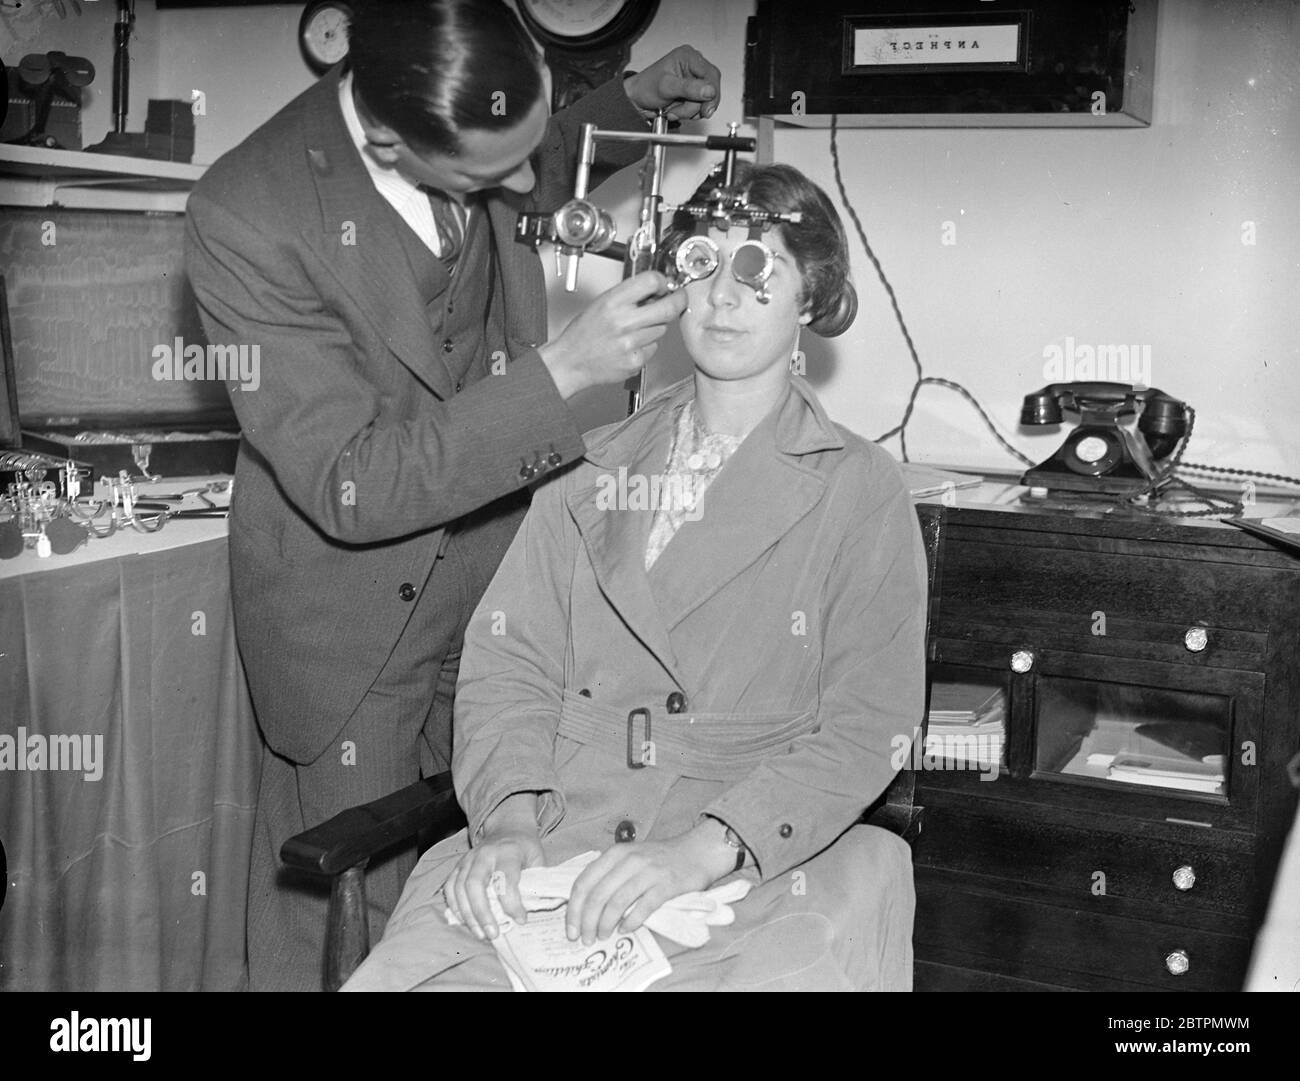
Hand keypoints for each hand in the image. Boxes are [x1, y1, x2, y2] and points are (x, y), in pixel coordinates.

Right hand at [443, 830, 544, 939]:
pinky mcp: (459, 865)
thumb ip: (534, 882)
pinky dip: (455, 906)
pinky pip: (450, 887)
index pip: (505, 879)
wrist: (508, 827)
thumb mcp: (538, 859)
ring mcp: (469, 858)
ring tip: (481, 934)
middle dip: (482, 913)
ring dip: (468, 915)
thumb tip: (532, 911)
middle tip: (493, 934)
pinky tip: (465, 922)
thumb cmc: (525, 848)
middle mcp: (485, 854)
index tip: (521, 920)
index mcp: (508, 851)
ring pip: (460, 887)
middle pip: (475, 884)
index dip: (512, 903)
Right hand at [538, 270, 685, 398]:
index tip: (666, 284)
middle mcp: (623, 322)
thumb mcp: (601, 303)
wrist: (572, 362)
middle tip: (678, 299)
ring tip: (635, 329)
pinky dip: (647, 346)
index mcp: (613, 302)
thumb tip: (656, 289)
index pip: (651, 281)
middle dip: (678, 301)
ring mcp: (631, 344)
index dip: (663, 281)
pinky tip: (631, 345)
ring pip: (662, 329)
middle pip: (669, 307)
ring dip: (656, 327)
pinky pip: (653, 348)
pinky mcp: (636, 361)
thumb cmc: (584, 333)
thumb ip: (628, 295)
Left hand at [564, 826, 734, 945]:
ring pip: (617, 902)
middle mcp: (629, 860)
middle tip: (586, 939)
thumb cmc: (659, 859)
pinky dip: (631, 922)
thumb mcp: (629, 858)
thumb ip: (609, 875)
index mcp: (615, 853)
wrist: (696, 852)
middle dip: (587, 922)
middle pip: (597, 895)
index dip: (574, 909)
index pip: (584, 882)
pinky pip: (643, 907)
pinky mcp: (666, 885)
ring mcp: (648, 871)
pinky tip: (626, 930)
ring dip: (606, 924)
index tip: (571, 929)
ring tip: (603, 936)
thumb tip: (585, 907)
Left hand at [624, 45, 720, 120]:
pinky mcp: (692, 93)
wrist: (637, 100)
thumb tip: (709, 90)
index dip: (712, 93)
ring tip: (673, 109)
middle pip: (711, 90)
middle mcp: (693, 66)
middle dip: (696, 105)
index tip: (706, 108)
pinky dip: (688, 113)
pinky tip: (676, 110)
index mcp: (688, 56)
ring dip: (689, 111)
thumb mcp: (666, 87)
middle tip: (680, 110)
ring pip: (705, 101)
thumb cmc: (645, 87)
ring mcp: (693, 81)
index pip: (711, 75)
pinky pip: (699, 107)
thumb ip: (688, 88)